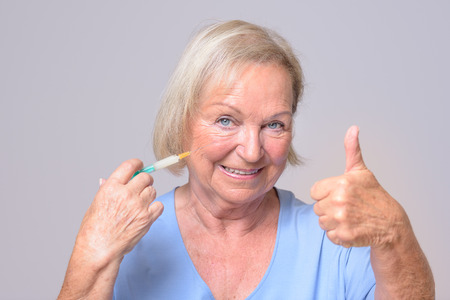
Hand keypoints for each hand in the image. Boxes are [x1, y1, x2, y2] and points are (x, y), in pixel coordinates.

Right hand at [75, 159, 163, 264]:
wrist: (99, 249)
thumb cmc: (94, 229)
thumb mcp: (95, 204)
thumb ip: (106, 190)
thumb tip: (106, 180)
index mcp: (111, 187)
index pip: (129, 166)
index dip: (137, 164)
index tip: (140, 166)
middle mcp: (125, 194)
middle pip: (145, 177)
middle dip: (145, 180)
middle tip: (142, 186)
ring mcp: (138, 206)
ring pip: (153, 190)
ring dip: (149, 194)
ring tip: (140, 204)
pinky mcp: (147, 218)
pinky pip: (159, 205)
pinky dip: (155, 208)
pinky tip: (146, 213)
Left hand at [310, 126, 408, 247]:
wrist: (391, 224)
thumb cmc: (373, 196)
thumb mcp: (361, 171)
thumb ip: (352, 150)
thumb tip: (353, 128)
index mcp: (340, 184)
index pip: (314, 191)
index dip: (325, 193)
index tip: (340, 194)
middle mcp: (339, 201)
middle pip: (317, 208)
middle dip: (329, 208)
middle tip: (348, 207)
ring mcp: (341, 219)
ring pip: (322, 222)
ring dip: (333, 222)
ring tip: (350, 217)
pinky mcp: (344, 235)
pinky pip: (329, 235)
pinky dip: (339, 235)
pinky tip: (352, 228)